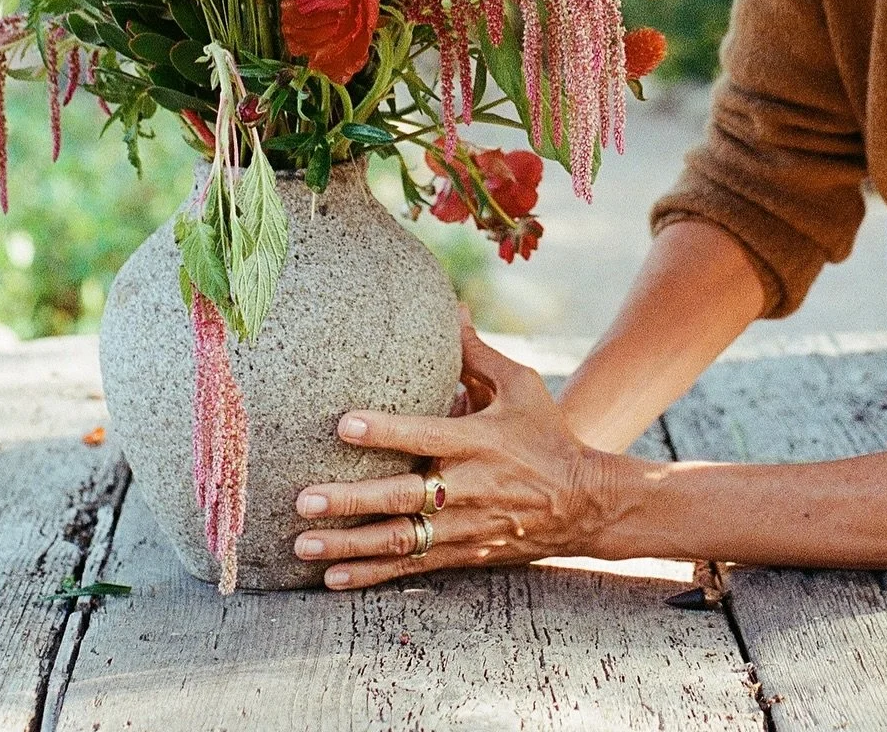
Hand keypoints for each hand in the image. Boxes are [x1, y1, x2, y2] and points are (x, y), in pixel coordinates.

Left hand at [293, 320, 614, 589]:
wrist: (582, 501)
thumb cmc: (546, 434)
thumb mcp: (520, 386)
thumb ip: (478, 353)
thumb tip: (454, 308)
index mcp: (476, 441)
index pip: (424, 435)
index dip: (384, 431)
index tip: (343, 425)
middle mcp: (465, 488)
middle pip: (401, 497)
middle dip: (350, 501)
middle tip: (304, 500)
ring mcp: (461, 527)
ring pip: (398, 540)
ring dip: (349, 544)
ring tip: (303, 543)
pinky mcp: (461, 553)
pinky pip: (410, 567)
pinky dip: (371, 575)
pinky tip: (333, 577)